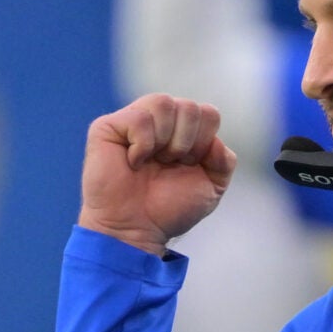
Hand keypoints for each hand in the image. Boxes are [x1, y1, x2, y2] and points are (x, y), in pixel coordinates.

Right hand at [78, 94, 236, 256]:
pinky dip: (143, 145)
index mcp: (185, 130)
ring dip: (166, 141)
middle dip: (187, 143)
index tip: (190, 165)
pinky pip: (139, 118)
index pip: (208, 113)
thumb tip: (216, 141)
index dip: (205, 141)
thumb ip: (224, 162)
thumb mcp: (211, 188)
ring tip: (153, 162)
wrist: (136, 229)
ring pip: (164, 103)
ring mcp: (134, 120)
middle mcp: (160, 120)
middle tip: (170, 165)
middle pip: (190, 107)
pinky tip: (133, 162)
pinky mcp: (108, 126)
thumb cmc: (169, 208)